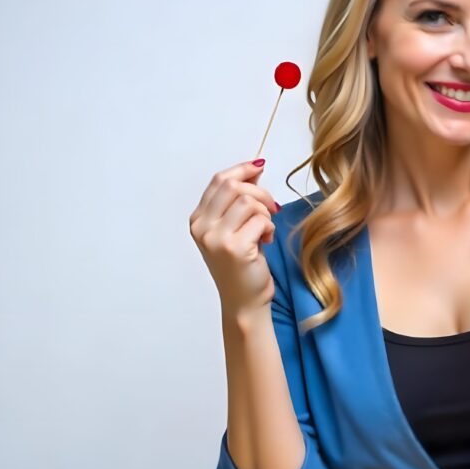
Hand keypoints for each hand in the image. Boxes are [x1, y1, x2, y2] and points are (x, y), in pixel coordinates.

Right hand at [189, 159, 279, 318]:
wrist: (244, 300)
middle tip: (271, 208)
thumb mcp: (233, 228)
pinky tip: (266, 241)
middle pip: (233, 186)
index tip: (259, 168)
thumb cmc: (242, 264)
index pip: (219, 181)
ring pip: (248, 201)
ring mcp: (215, 238)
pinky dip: (269, 228)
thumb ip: (237, 200)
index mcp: (198, 220)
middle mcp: (201, 227)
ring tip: (265, 230)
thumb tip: (254, 169)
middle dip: (259, 192)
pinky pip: (260, 220)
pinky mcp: (234, 248)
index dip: (242, 170)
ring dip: (265, 212)